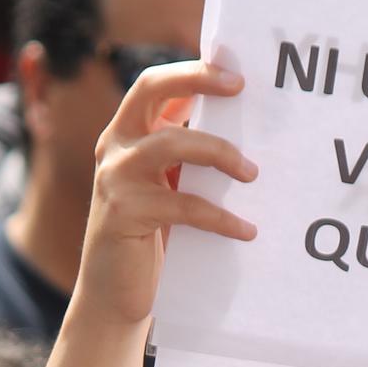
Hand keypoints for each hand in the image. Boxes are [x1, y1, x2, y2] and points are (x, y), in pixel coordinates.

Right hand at [77, 60, 257, 329]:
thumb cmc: (151, 238)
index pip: (155, 86)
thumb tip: (241, 131)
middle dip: (197, 79)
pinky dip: (221, 217)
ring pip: (172, 143)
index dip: (193, 71)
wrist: (114, 295)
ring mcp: (115, 177)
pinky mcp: (125, 213)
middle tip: (239, 88)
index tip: (235, 73)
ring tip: (253, 174)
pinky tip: (246, 230)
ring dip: (220, 153)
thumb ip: (185, 159)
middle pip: (150, 89)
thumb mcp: (166, 188)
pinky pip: (184, 205)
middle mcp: (115, 147)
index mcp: (126, 135)